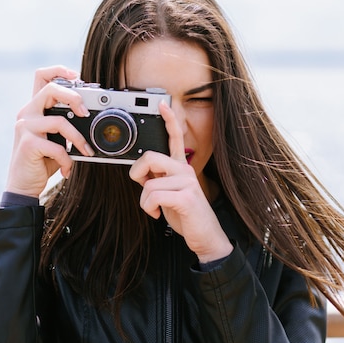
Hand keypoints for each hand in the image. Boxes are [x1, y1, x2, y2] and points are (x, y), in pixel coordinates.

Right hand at [5, 66, 94, 197]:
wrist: (23, 185)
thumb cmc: (42, 161)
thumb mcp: (55, 139)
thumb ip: (64, 124)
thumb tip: (89, 116)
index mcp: (34, 108)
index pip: (41, 76)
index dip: (59, 70)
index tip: (77, 76)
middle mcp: (27, 113)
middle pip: (51, 89)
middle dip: (74, 97)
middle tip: (86, 112)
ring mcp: (25, 127)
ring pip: (60, 121)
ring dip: (78, 139)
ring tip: (86, 152)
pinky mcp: (28, 143)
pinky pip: (58, 147)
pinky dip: (67, 160)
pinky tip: (67, 169)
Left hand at [129, 101, 232, 262]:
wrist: (206, 237)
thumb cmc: (186, 216)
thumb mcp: (169, 194)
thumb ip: (158, 180)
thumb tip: (141, 174)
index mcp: (182, 168)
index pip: (176, 138)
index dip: (169, 120)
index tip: (162, 104)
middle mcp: (186, 170)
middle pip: (151, 157)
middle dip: (137, 173)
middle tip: (142, 187)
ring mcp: (188, 182)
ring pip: (148, 183)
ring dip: (143, 201)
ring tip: (154, 209)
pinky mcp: (186, 197)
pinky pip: (153, 196)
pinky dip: (148, 208)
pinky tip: (156, 215)